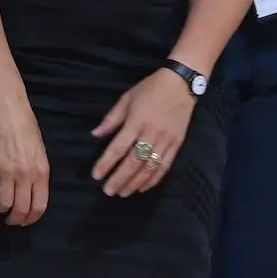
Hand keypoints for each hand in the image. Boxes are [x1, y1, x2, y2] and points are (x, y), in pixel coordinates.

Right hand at [0, 96, 49, 225]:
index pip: (39, 206)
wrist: (7, 114)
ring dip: (0, 209)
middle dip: (16, 219)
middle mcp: (25, 176)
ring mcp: (6, 173)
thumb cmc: (27, 130)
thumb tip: (32, 192)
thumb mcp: (40, 153)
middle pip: (21, 209)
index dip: (32, 218)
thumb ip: (38, 174)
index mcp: (41, 173)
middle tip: (11, 220)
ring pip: (3, 204)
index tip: (26, 221)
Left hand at [91, 69, 195, 195]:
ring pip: (150, 167)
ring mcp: (167, 141)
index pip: (119, 147)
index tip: (96, 175)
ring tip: (123, 193)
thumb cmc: (149, 90)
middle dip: (120, 178)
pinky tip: (143, 187)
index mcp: (136, 121)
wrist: (181, 84)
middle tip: (108, 191)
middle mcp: (152, 134)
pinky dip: (154, 179)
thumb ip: (111, 119)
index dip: (107, 163)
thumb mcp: (126, 99)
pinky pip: (165, 166)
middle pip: (134, 162)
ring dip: (135, 182)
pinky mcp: (178, 145)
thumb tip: (95, 135)